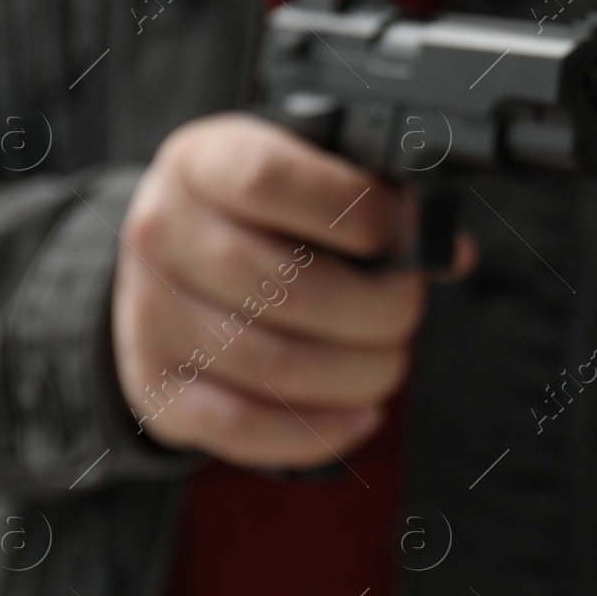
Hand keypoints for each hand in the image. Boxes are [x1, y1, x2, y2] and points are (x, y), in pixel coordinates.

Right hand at [112, 113, 469, 467]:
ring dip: (363, 373)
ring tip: (388, 358)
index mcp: (201, 164)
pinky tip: (361, 413)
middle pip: (292, 289)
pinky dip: (322, 431)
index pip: (268, 181)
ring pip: (281, 368)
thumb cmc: (256, 216)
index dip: (357, 210)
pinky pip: (248, 428)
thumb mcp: (300, 174)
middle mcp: (163, 236)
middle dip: (381, 309)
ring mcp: (151, 317)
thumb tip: (445, 248)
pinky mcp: (158, 388)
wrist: (168, 264)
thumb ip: (369, 199)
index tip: (406, 230)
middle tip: (407, 306)